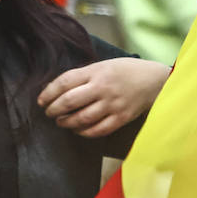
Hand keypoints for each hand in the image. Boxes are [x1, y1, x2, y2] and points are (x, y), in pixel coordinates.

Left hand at [36, 58, 170, 137]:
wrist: (155, 80)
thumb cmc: (126, 71)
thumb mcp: (104, 65)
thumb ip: (84, 76)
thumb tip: (58, 90)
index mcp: (97, 71)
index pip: (65, 82)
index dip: (49, 93)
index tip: (41, 100)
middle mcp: (103, 87)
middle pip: (70, 102)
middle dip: (54, 109)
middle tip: (48, 112)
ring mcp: (113, 104)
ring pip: (82, 118)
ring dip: (66, 122)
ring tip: (61, 121)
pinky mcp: (121, 118)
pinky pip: (97, 130)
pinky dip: (84, 132)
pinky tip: (78, 130)